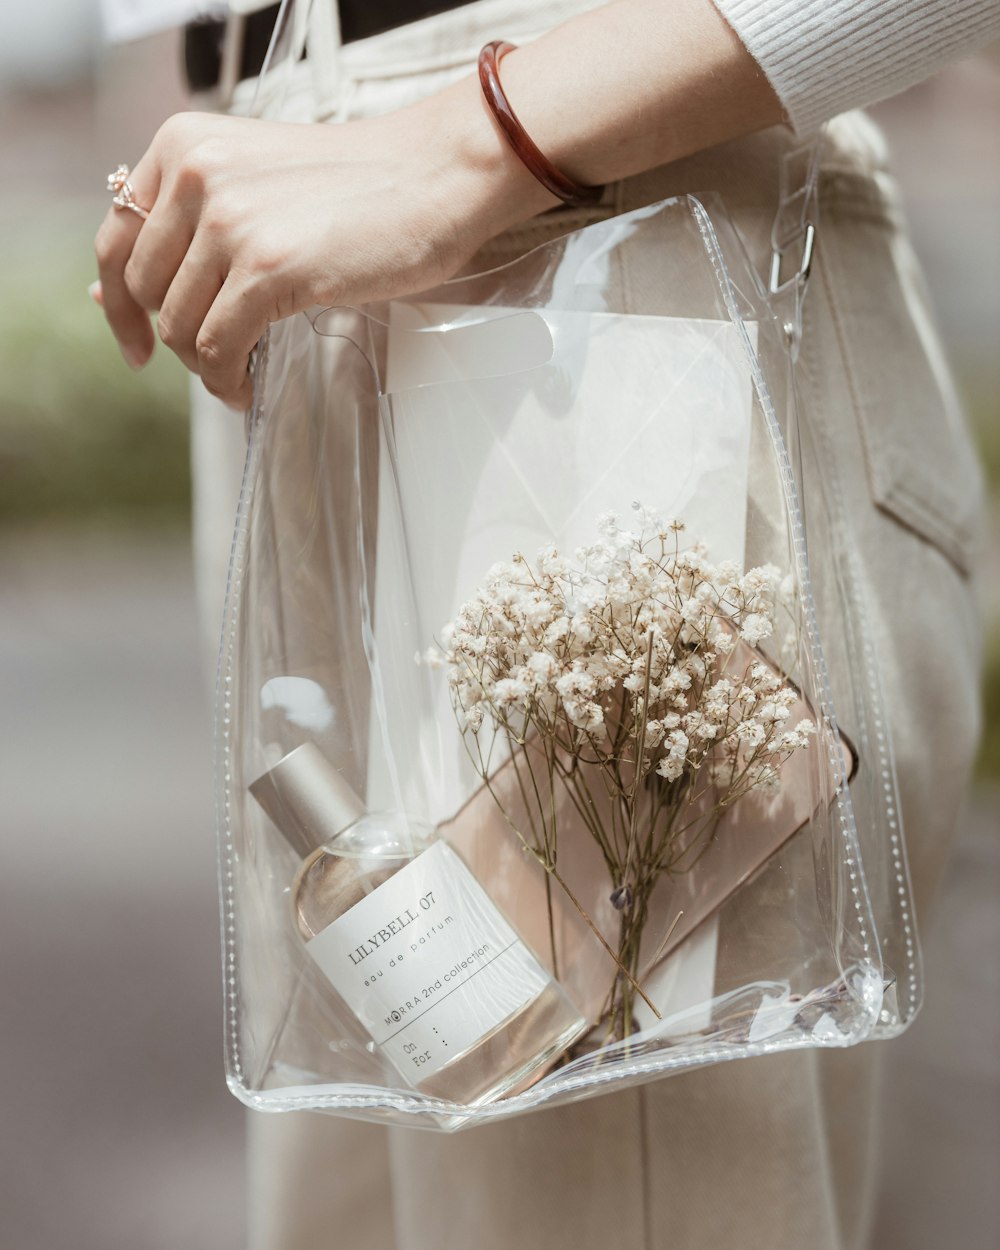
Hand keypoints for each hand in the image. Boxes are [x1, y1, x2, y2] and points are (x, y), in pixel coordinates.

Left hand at [94, 83, 552, 407]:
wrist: (434, 176)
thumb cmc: (363, 185)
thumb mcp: (257, 181)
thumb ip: (190, 225)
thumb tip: (113, 294)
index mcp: (185, 145)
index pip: (116, 236)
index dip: (118, 301)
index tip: (133, 340)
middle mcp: (197, 175)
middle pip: (146, 290)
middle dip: (175, 337)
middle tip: (214, 358)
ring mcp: (231, 222)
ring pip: (181, 326)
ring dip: (206, 364)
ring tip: (237, 373)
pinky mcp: (268, 268)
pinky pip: (220, 348)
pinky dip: (227, 379)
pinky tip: (246, 385)